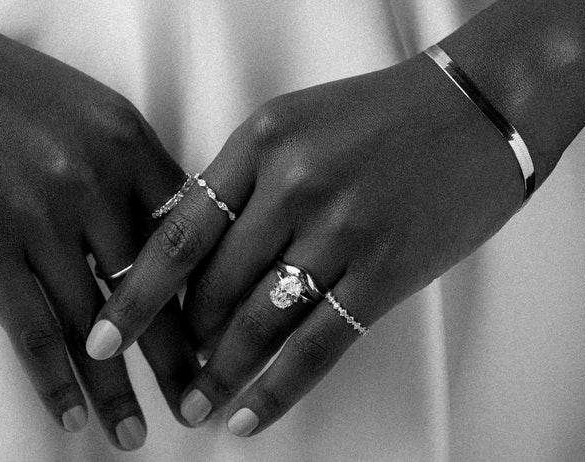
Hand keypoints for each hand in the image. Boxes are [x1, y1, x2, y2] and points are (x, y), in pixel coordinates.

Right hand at [0, 1, 195, 449]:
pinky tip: (74, 417)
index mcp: (129, 142)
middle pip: (151, 288)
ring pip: (94, 320)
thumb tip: (169, 240)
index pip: (187, 236)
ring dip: (118, 386)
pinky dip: (55, 381)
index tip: (224, 337)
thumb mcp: (90, 109)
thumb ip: (134, 169)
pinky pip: (30, 329)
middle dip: (180, 356)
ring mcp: (39, 214)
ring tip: (137, 434)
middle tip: (204, 401)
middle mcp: (93, 180)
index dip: (207, 296)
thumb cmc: (3, 88)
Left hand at [89, 54, 546, 434]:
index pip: (178, 231)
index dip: (136, 293)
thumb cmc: (381, 115)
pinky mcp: (385, 272)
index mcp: (260, 142)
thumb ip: (239, 181)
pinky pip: (317, 345)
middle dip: (182, 339)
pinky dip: (276, 388)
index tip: (104, 334)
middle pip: (213, 285)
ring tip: (195, 405)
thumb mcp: (292, 124)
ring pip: (257, 321)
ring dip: (219, 372)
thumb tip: (185, 251)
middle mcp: (293, 185)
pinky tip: (248, 416)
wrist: (480, 108)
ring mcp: (341, 230)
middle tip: (167, 370)